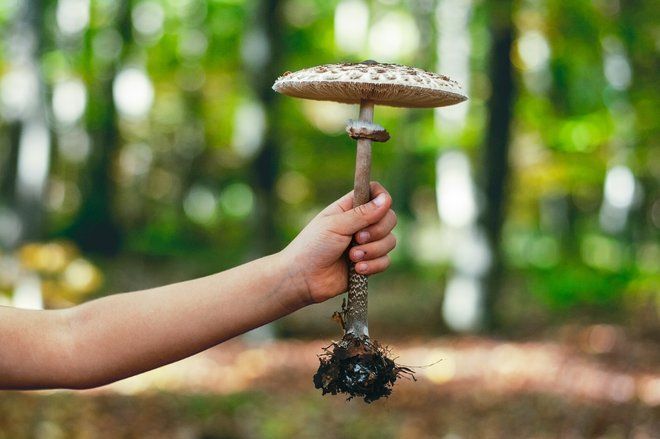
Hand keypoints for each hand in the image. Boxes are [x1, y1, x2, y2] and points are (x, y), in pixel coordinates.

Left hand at [281, 182, 396, 304]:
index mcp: (350, 208)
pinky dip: (373, 266)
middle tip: (357, 238)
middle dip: (377, 231)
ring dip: (372, 251)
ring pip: (390, 241)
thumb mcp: (336, 225)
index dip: (383, 198)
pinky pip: (385, 261)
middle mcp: (361, 224)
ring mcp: (366, 244)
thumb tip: (387, 200)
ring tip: (351, 258)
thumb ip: (362, 214)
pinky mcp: (368, 263)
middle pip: (390, 218)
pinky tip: (357, 269)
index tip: (380, 208)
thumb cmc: (312, 246)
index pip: (376, 194)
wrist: (303, 278)